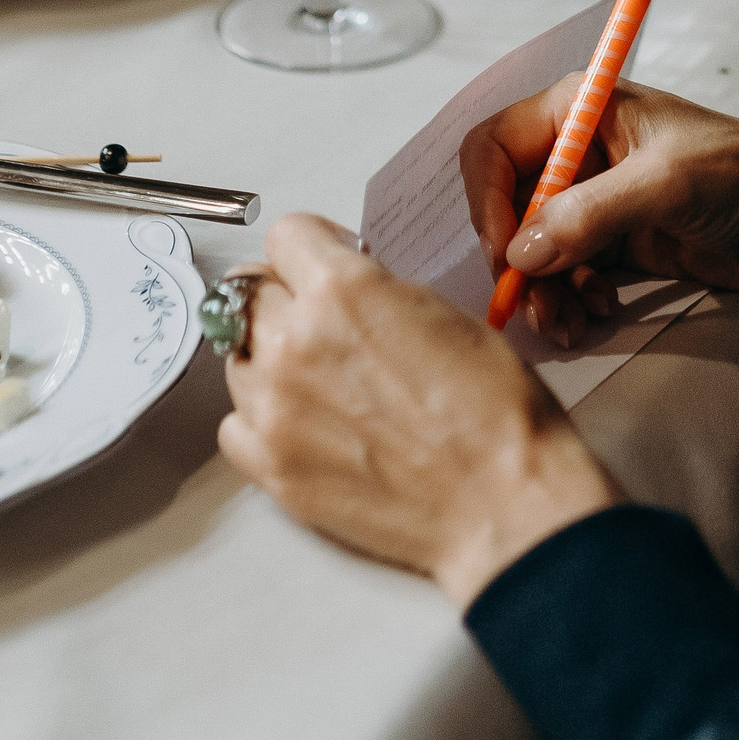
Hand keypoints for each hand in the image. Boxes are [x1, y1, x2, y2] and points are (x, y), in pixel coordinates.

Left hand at [216, 214, 618, 607]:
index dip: (309, 248)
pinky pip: (236, 424)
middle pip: (249, 293)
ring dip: (270, 361)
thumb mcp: (442, 314)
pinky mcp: (269, 464)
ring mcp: (274, 407)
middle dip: (285, 300)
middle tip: (323, 326)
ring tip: (326, 386)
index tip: (318, 263)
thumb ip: (373, 292)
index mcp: (344, 290)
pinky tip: (310, 427)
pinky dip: (264, 421)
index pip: (284, 237)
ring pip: (238, 359)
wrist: (501, 502)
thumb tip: (340, 290)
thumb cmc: (495, 414)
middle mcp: (296, 341)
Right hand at [458, 77, 738, 345]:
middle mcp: (581, 150)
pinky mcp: (615, 240)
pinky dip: (571, 298)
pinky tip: (598, 312)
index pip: (496, 146)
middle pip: (508, 206)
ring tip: (569, 324)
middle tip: (532, 304)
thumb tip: (520, 252)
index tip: (502, 251)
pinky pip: (566, 273)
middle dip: (517, 259)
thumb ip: (589, 215)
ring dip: (543, 290)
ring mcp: (596, 198)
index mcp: (583, 109)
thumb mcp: (666, 186)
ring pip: (534, 249)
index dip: (487, 199)